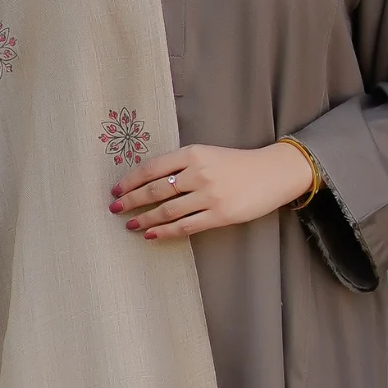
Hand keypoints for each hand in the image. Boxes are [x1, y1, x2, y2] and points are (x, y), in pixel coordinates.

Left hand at [111, 140, 313, 240]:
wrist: (273, 173)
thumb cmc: (237, 164)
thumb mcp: (208, 154)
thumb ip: (181, 164)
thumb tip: (149, 182)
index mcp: (193, 153)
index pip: (152, 167)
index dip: (130, 180)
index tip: (116, 189)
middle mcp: (199, 173)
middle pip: (156, 189)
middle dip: (131, 200)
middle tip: (115, 209)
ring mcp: (210, 195)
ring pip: (168, 210)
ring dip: (145, 219)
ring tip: (131, 225)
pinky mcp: (220, 215)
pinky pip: (186, 226)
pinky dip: (165, 232)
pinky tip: (151, 235)